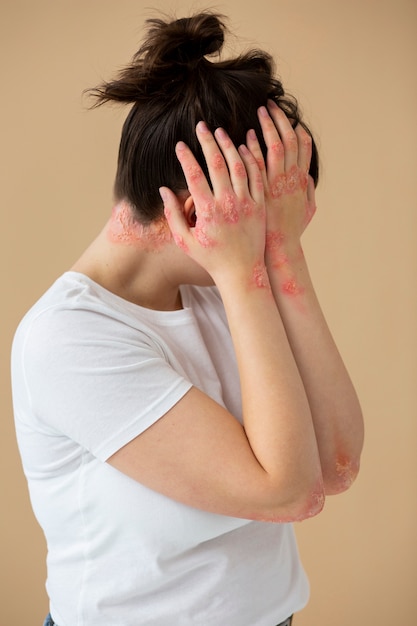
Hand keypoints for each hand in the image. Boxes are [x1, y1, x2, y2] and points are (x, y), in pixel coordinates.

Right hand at [160, 121, 266, 285]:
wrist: (243, 272)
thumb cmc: (211, 258)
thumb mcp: (185, 241)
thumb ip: (172, 215)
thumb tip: (163, 190)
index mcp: (208, 212)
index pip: (194, 176)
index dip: (185, 158)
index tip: (179, 144)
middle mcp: (228, 204)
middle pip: (217, 164)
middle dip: (208, 142)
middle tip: (201, 126)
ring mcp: (247, 203)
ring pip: (239, 165)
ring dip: (229, 145)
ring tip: (221, 132)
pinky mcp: (260, 205)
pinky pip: (257, 176)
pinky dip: (250, 159)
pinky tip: (243, 147)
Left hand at [246, 100, 316, 251]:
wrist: (276, 249)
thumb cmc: (290, 232)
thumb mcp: (308, 212)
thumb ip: (309, 193)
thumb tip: (309, 177)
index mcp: (301, 181)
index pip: (303, 147)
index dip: (296, 130)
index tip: (290, 118)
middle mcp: (288, 179)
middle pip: (286, 140)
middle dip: (279, 120)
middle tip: (269, 105)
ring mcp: (272, 184)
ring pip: (271, 148)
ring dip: (265, 127)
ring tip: (258, 112)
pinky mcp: (256, 191)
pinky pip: (254, 164)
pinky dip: (252, 148)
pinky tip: (245, 137)